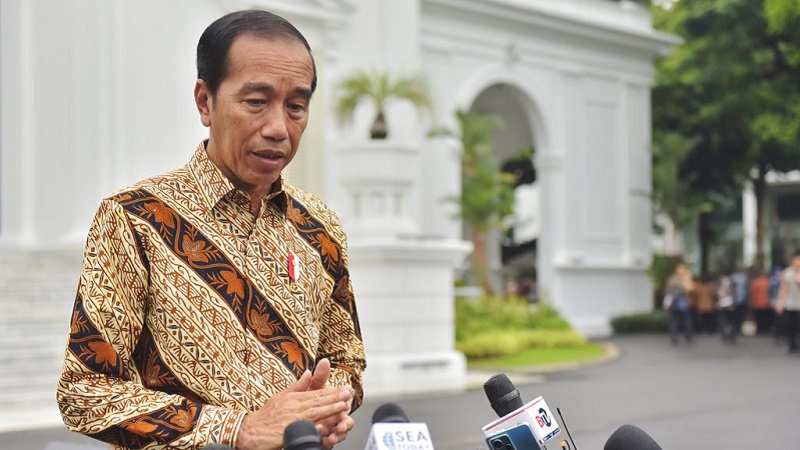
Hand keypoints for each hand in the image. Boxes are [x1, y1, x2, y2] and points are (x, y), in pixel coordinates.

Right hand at [235, 370, 351, 449]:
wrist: (248, 431)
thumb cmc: (264, 417)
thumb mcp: (280, 397)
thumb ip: (297, 386)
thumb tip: (307, 373)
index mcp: (294, 398)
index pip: (317, 393)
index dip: (332, 391)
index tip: (345, 389)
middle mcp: (293, 405)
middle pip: (317, 400)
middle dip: (335, 397)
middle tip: (348, 393)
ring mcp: (290, 418)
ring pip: (313, 412)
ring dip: (329, 409)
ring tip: (342, 406)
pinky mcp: (286, 431)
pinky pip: (301, 428)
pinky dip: (313, 426)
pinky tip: (324, 425)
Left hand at [309, 358, 354, 448]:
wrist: (286, 424)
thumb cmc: (303, 404)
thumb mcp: (310, 390)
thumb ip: (319, 377)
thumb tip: (324, 361)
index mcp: (333, 403)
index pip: (342, 401)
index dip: (344, 400)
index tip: (345, 398)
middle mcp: (334, 416)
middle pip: (345, 419)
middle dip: (344, 422)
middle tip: (341, 424)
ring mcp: (330, 429)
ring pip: (340, 433)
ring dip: (338, 435)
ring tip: (331, 435)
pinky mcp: (325, 439)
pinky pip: (329, 442)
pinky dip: (328, 441)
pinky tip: (325, 440)